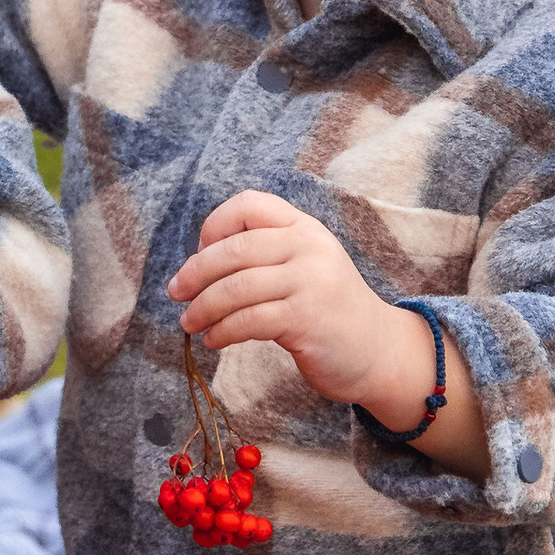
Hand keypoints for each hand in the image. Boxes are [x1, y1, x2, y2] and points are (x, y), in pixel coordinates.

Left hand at [170, 189, 482, 463]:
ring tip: (189, 323)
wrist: (379, 350)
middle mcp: (309, 247)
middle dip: (195, 273)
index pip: (249, 204)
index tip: (200, 253)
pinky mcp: (306, 319)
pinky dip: (222, 331)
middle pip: (233, 249)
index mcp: (304, 227)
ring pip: (235, 288)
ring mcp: (310, 282)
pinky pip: (247, 321)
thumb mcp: (304, 264)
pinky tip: (214, 340)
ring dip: (202, 307)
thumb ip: (265, 254)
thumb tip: (197, 264)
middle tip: (176, 293)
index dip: (215, 225)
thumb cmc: (328, 308)